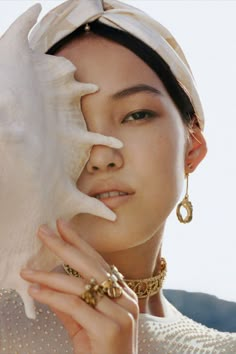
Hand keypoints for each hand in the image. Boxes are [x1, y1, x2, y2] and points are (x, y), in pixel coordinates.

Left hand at [20, 219, 138, 353]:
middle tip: (44, 231)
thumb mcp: (84, 325)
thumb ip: (69, 305)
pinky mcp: (109, 329)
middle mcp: (126, 299)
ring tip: (27, 271)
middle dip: (65, 246)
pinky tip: (35, 292)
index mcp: (123, 294)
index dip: (79, 242)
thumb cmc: (103, 352)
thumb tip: (47, 285)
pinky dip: (52, 297)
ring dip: (50, 276)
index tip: (62, 226)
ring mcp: (120, 314)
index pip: (98, 262)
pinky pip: (75, 306)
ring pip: (81, 285)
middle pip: (91, 266)